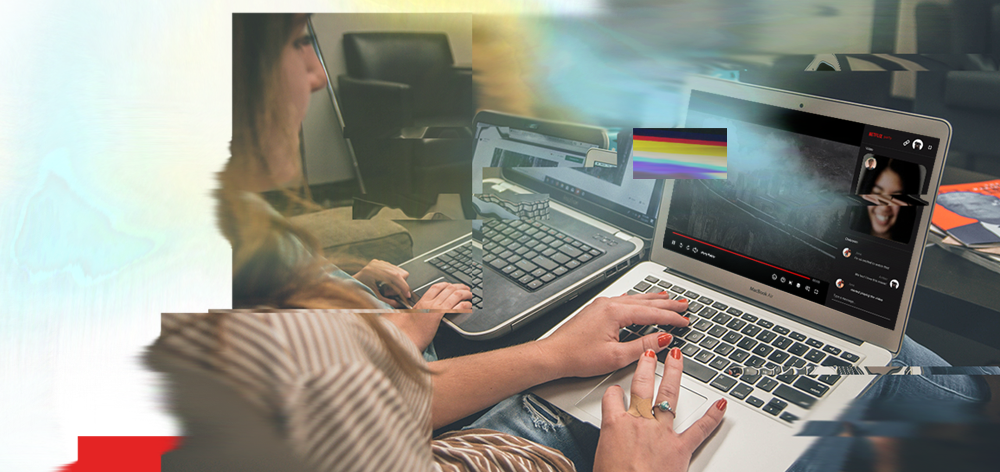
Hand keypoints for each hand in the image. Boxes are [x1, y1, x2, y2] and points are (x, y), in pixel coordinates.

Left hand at [353, 259, 410, 307]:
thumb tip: (400, 304)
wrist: (349, 286)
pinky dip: (392, 277)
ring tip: (387, 288)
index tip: (407, 295)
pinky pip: (392, 268)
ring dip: (397, 281)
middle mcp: (377, 265)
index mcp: (375, 272)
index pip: (396, 276)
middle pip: (400, 272)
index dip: (404, 287)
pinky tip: (385, 283)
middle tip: (393, 293)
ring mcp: (378, 262)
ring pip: (398, 270)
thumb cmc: (360, 292)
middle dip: (400, 284)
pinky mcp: (378, 262)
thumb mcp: (375, 298)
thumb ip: (388, 301)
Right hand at [385, 282, 472, 351]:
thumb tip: (416, 312)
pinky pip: (455, 306)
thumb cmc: (406, 332)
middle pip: (447, 288)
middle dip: (459, 287)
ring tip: (470, 295)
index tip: (453, 286)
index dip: (447, 284)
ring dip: (465, 293)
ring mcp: (434, 308)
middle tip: (466, 289)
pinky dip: (464, 304)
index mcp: (421, 302)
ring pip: (454, 295)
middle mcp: (429, 302)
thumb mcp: (408, 318)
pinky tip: (468, 306)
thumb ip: (415, 312)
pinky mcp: (439, 316)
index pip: (436, 287)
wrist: (404, 338)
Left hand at [537, 291, 689, 378]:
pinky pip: (622, 301)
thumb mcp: (616, 356)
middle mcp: (608, 304)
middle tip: (683, 305)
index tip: (685, 320)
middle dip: (666, 304)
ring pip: (633, 300)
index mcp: (615, 312)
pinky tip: (638, 300)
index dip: (671, 317)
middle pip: (644, 302)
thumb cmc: (578, 356)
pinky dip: (636, 302)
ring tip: (667, 299)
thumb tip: (663, 339)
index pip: (651, 313)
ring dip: (652, 300)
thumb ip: (643, 346)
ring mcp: (601, 306)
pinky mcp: (595, 311)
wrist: (553, 355)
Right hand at [594, 347, 725, 471]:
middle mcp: (639, 423)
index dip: (613, 392)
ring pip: (668, 396)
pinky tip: (720, 405)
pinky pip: (699, 429)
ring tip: (677, 359)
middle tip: (650, 353)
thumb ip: (610, 447)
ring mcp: (661, 433)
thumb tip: (611, 454)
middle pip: (642, 386)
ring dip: (674, 375)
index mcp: (615, 426)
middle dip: (646, 366)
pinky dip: (712, 417)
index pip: (611, 398)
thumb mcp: (601, 458)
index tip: (616, 390)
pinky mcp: (680, 448)